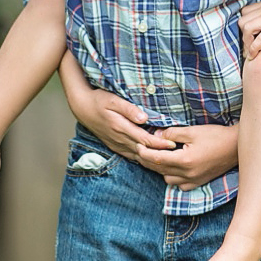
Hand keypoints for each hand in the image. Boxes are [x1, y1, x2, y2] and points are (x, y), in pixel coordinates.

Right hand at [60, 62, 176, 162]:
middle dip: (160, 154)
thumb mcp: (112, 99)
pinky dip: (143, 159)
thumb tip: (144, 118)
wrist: (82, 108)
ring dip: (152, 159)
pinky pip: (131, 156)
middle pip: (144, 151)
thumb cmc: (99, 100)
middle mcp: (119, 139)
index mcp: (121, 128)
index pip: (145, 140)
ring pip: (138, 157)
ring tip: (169, 160)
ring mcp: (117, 145)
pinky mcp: (115, 147)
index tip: (173, 144)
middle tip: (177, 155)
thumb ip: (129, 109)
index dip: (160, 144)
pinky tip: (152, 159)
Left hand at [137, 123, 238, 189]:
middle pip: (159, 170)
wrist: (236, 146)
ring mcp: (194, 180)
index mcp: (185, 160)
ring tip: (159, 157)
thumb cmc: (216, 135)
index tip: (137, 145)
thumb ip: (172, 134)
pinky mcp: (199, 182)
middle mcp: (188, 174)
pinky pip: (180, 185)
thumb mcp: (192, 131)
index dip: (144, 152)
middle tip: (142, 150)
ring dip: (161, 169)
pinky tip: (174, 167)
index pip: (156, 159)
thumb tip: (156, 136)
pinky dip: (174, 177)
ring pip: (168, 179)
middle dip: (148, 160)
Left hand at [240, 0, 260, 57]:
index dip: (245, 24)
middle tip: (247, 46)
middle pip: (242, 20)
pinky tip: (253, 56)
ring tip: (249, 53)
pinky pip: (259, 39)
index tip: (248, 36)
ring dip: (246, 43)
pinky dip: (253, 49)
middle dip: (242, 35)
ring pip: (246, 29)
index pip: (246, 11)